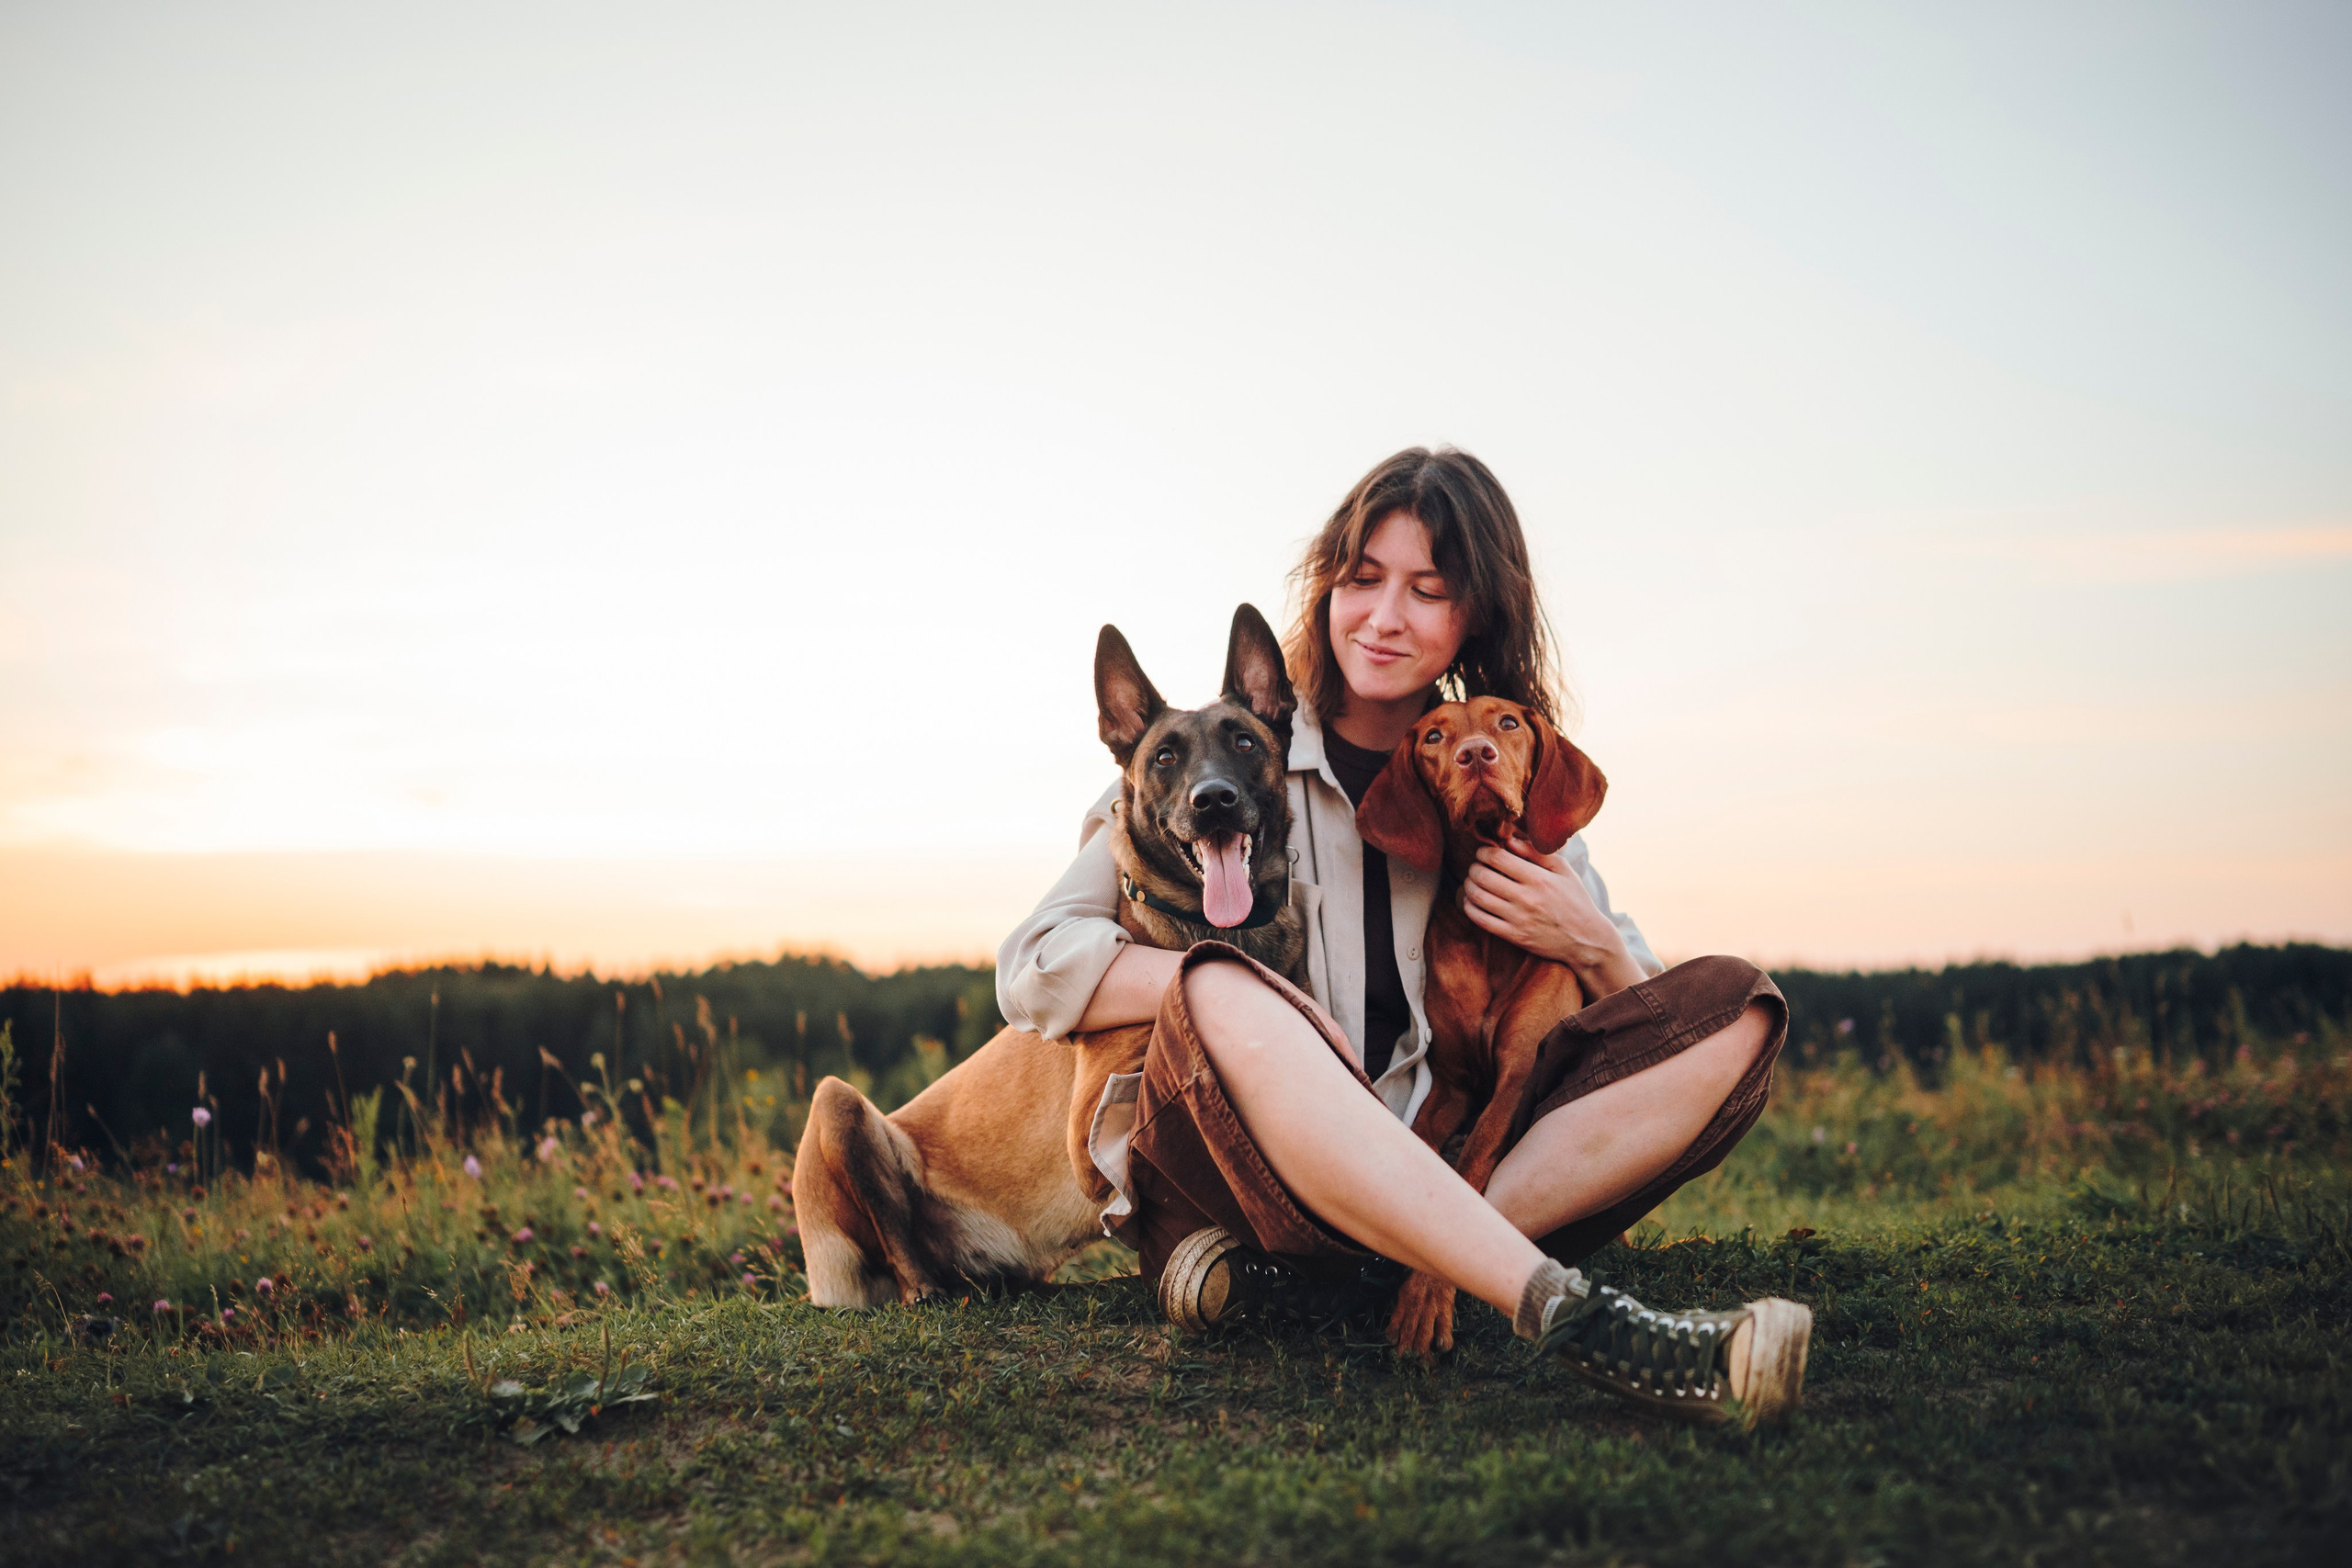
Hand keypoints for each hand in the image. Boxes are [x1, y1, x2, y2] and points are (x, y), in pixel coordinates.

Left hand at [1461, 836, 1643, 997]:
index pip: (1497, 858)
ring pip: (1478, 897)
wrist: (1586, 939)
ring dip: (1468, 886)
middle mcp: (1526, 898)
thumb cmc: (1575, 900)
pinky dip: (1469, 908)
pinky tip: (1471, 901)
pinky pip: (1481, 920)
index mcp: (1538, 878)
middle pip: (1483, 876)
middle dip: (1473, 868)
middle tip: (1475, 866)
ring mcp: (1518, 919)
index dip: (1483, 852)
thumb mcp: (1563, 870)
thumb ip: (1536, 853)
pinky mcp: (1514, 936)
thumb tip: (1509, 841)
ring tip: (1472, 881)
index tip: (1483, 852)